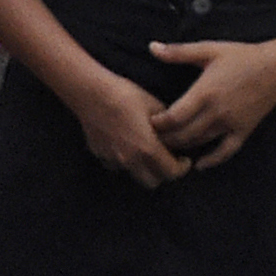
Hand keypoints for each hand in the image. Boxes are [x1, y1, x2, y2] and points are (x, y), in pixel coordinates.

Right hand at [55, 58, 188, 187]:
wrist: (92, 92)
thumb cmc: (126, 95)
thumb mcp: (155, 106)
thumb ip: (167, 126)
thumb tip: (172, 135)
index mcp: (148, 149)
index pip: (171, 172)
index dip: (182, 168)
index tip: (184, 159)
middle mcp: (130, 160)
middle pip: (153, 182)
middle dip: (163, 173)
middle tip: (166, 158)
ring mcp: (113, 159)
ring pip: (133, 174)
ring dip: (142, 168)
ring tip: (143, 151)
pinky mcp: (99, 154)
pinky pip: (116, 164)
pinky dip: (123, 160)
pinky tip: (123, 144)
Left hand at [146, 38, 275, 170]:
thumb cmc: (242, 57)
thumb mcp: (209, 50)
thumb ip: (179, 52)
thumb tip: (151, 47)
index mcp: (204, 92)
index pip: (174, 117)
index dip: (157, 124)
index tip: (147, 122)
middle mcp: (216, 112)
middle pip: (183, 135)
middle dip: (165, 139)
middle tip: (151, 139)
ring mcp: (230, 124)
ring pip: (200, 143)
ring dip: (182, 148)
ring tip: (167, 148)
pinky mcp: (243, 131)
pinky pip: (226, 152)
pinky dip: (212, 161)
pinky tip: (199, 166)